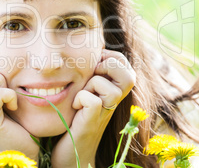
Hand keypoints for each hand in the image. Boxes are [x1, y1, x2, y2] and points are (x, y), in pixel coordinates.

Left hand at [51, 49, 135, 166]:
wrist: (71, 152)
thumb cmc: (75, 117)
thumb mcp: (85, 89)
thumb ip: (91, 72)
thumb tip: (92, 47)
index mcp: (114, 90)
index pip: (123, 62)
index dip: (108, 57)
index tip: (93, 67)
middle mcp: (115, 101)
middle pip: (128, 74)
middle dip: (106, 67)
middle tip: (91, 76)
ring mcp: (106, 113)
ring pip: (108, 86)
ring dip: (90, 85)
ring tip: (81, 95)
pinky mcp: (93, 122)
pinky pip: (92, 100)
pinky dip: (80, 99)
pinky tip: (75, 108)